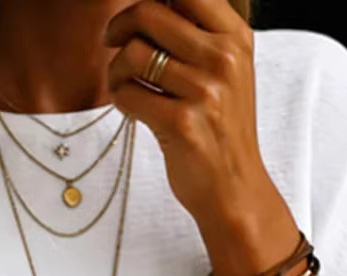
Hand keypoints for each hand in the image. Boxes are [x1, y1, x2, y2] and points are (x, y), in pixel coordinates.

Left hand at [104, 0, 274, 234]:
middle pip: (149, 13)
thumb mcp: (226, 72)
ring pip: (132, 54)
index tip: (136, 15)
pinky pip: (127, 93)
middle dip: (119, 26)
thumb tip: (147, 6)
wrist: (234, 188)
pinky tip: (132, 109)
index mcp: (235, 38)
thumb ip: (197, 35)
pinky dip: (120, 99)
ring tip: (124, 85)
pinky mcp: (181, 123)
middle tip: (111, 41)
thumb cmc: (221, 129)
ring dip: (116, 70)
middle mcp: (223, 59)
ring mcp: (204, 91)